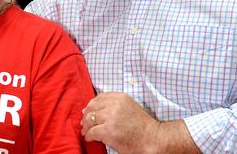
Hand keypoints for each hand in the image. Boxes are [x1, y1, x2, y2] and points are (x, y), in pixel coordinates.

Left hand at [81, 92, 199, 153]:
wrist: (151, 137)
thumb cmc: (141, 125)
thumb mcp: (129, 106)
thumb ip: (113, 105)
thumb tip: (90, 109)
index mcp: (120, 97)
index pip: (99, 98)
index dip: (91, 106)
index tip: (89, 112)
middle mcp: (114, 105)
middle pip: (92, 107)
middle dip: (86, 116)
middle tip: (85, 124)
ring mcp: (111, 118)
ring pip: (90, 120)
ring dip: (86, 127)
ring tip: (87, 132)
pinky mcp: (108, 131)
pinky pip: (92, 132)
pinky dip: (89, 136)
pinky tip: (91, 138)